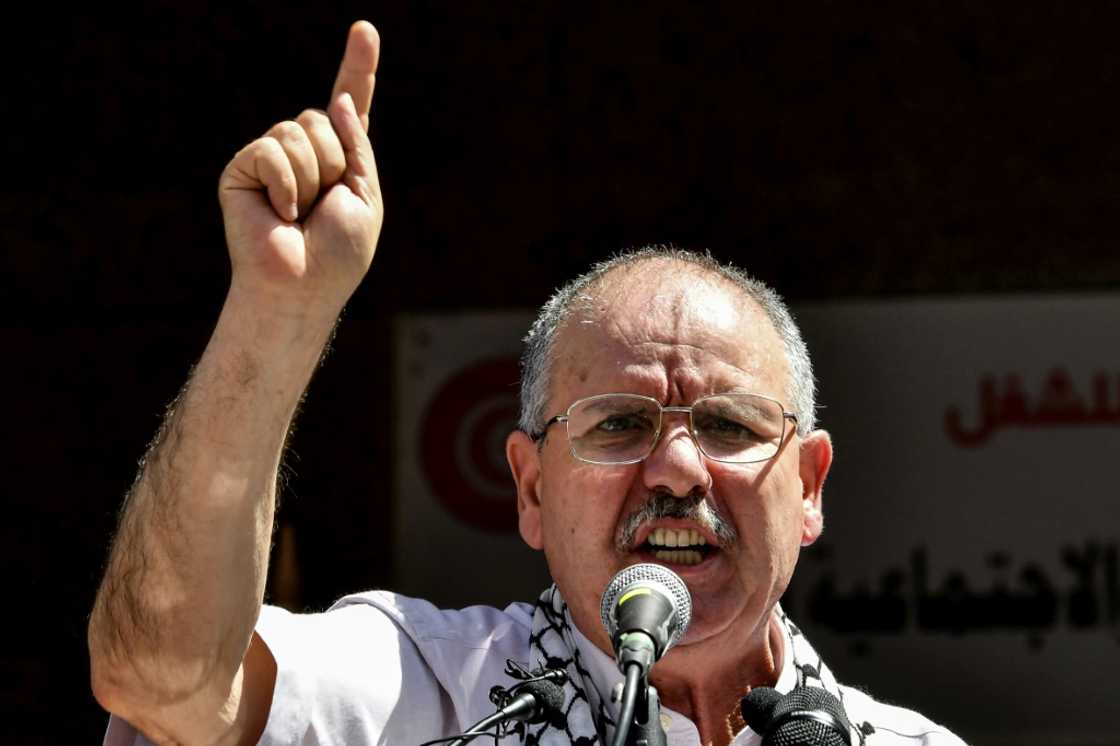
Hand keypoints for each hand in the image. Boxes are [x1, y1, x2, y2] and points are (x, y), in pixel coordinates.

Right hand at [218, 21, 381, 316]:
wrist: (302, 287)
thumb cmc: (337, 254)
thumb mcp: (366, 197)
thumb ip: (358, 145)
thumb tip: (337, 101)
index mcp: (340, 160)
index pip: (350, 108)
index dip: (357, 68)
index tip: (364, 29)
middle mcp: (304, 153)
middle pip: (322, 118)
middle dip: (334, 163)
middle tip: (323, 207)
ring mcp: (271, 160)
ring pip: (297, 131)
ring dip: (311, 177)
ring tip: (301, 213)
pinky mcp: (242, 170)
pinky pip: (269, 149)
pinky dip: (284, 182)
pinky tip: (280, 213)